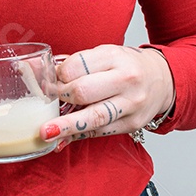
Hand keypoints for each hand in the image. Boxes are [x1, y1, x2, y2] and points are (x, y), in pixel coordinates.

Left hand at [44, 45, 173, 151]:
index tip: (46, 83)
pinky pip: (101, 132)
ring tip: (46, 132)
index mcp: (114, 56)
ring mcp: (131, 103)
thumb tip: (34, 71)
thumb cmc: (125, 66)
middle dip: (59, 99)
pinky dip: (79, 135)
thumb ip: (74, 64)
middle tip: (45, 104)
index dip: (56, 77)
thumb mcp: (103, 55)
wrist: (161, 79)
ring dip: (66, 126)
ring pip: (94, 117)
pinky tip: (64, 139)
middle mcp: (125, 79)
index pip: (76, 67)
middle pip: (83, 92)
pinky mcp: (132, 123)